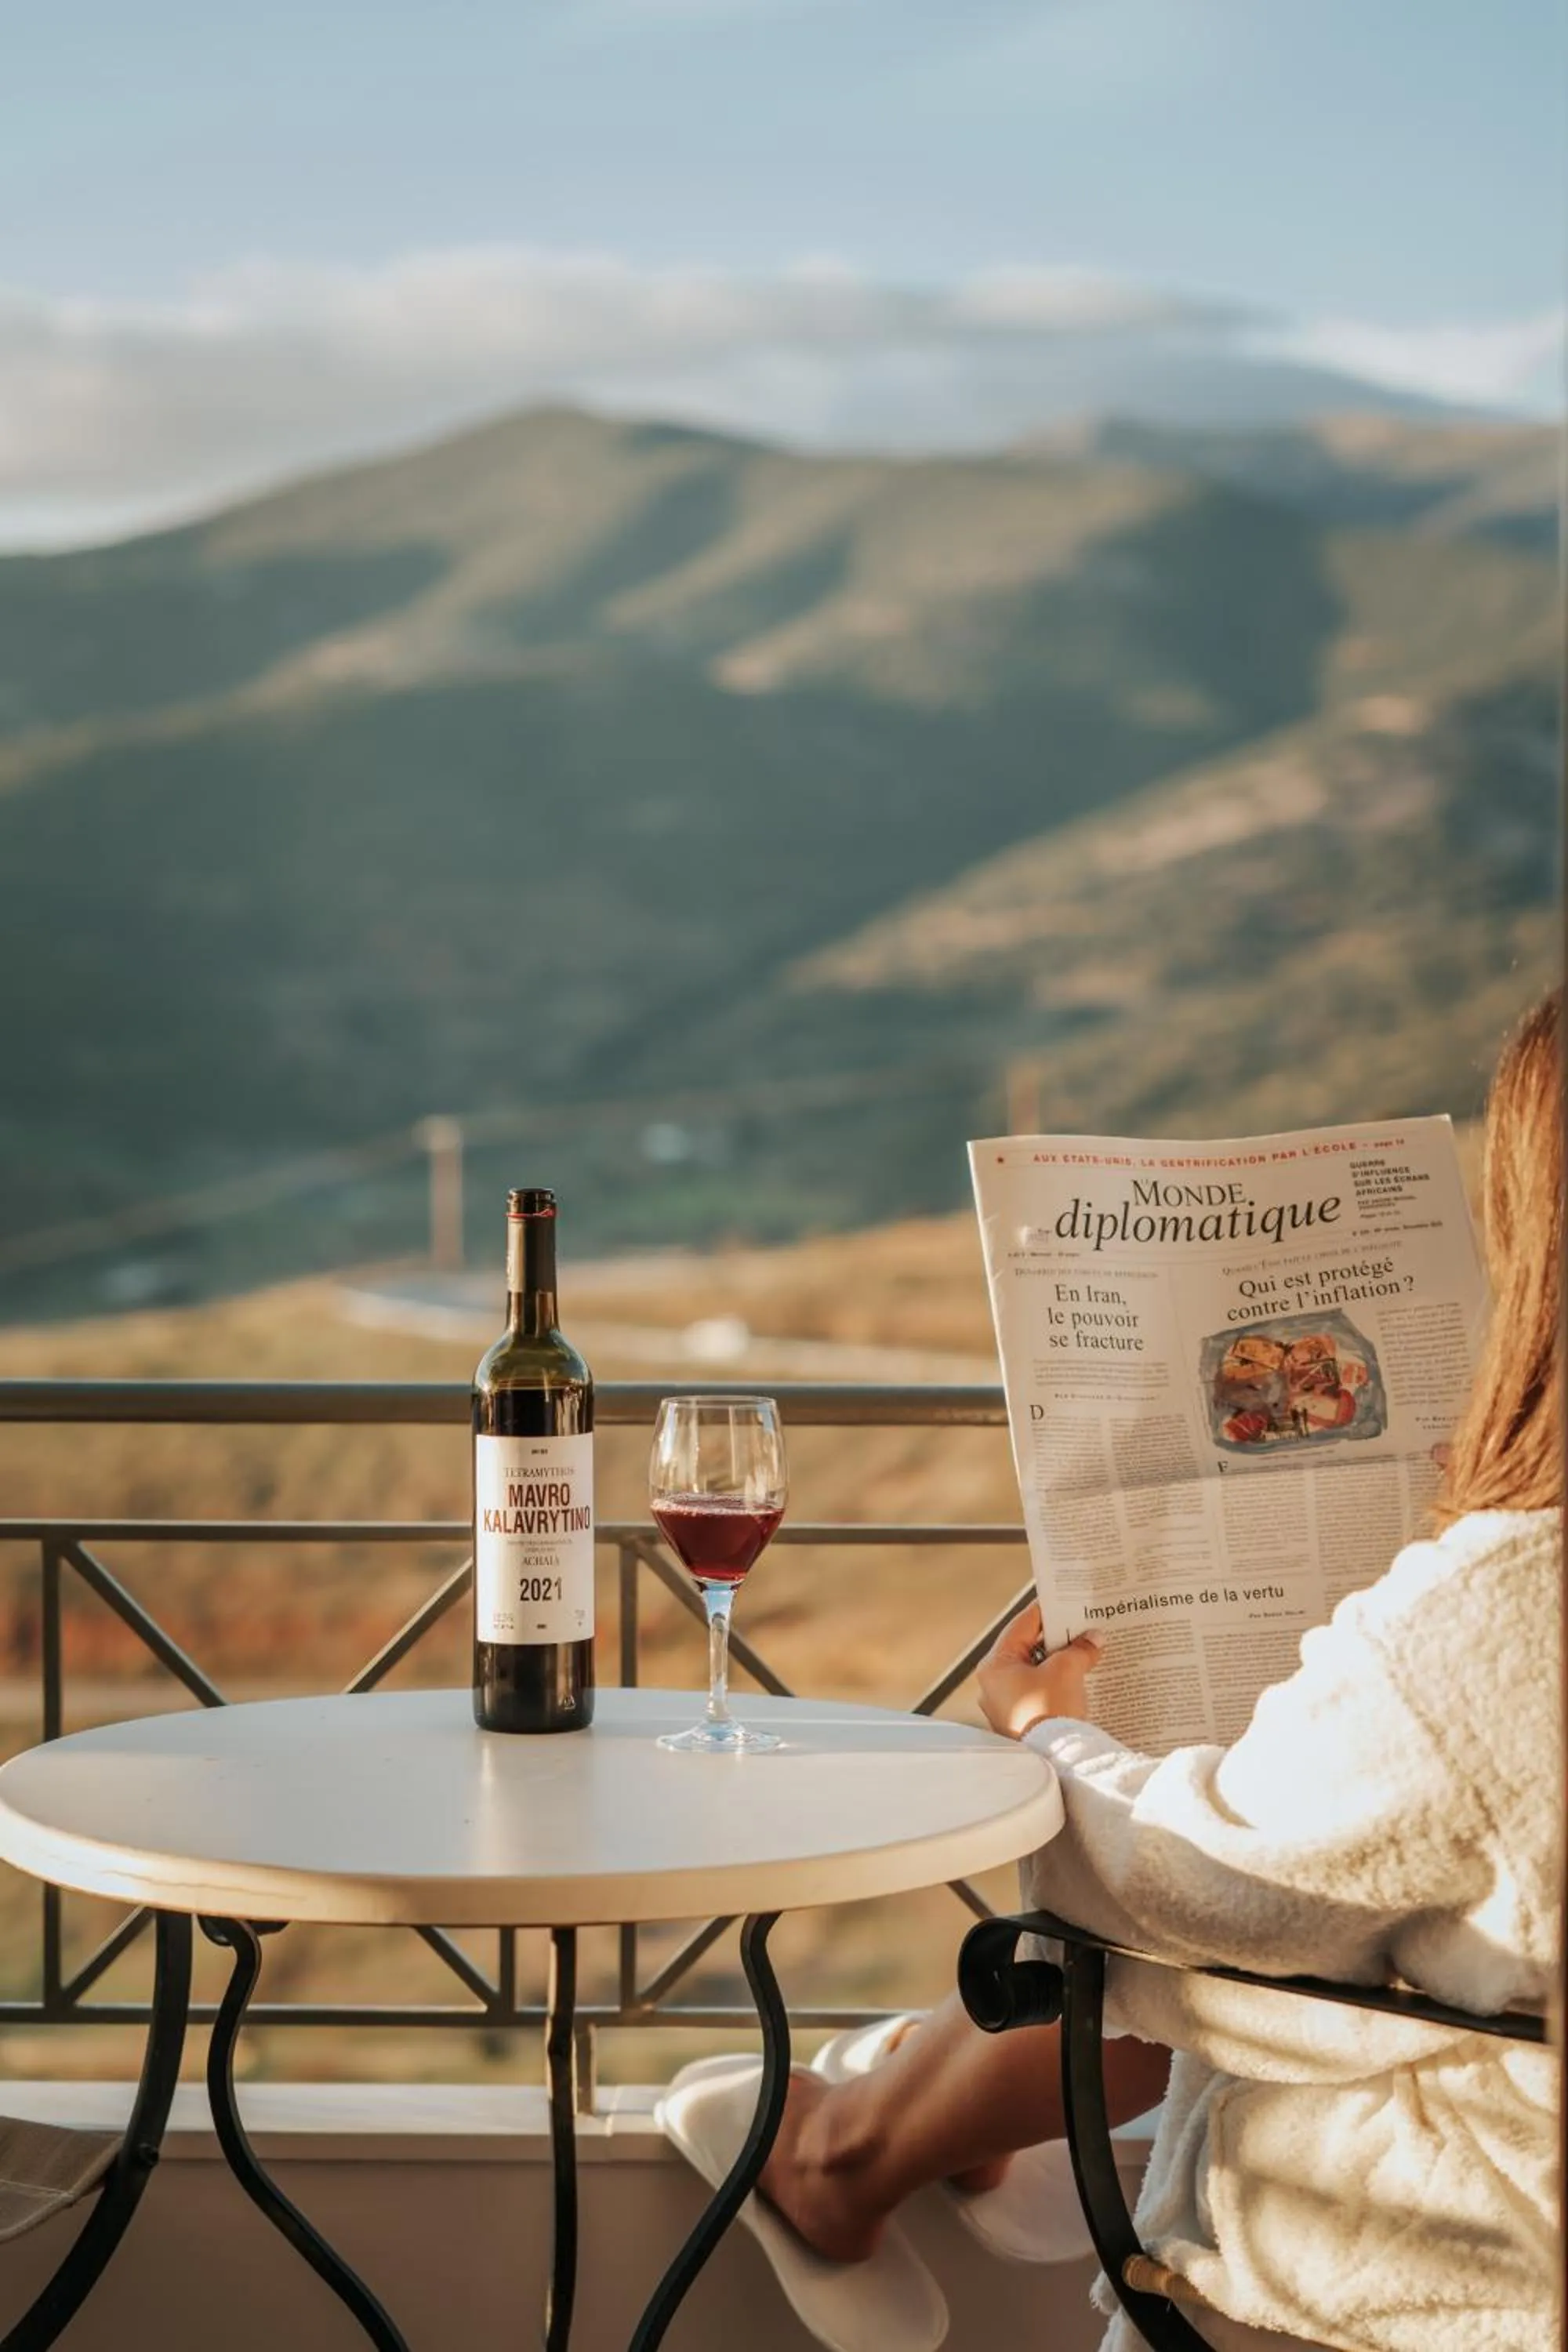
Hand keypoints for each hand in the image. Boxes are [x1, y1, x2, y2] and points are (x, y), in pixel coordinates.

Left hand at [978, 1602, 1104, 1739]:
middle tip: (1082, 1628)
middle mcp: (994, 1685)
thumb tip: (1093, 1639)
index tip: (1066, 1602)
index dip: (1047, 1611)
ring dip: (1059, 1663)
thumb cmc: (1050, 1711)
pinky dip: (1058, 1684)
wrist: (1055, 1760)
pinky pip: (1040, 1694)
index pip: (1021, 1624)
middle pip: (1027, 1649)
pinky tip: (1079, 1680)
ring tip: (1085, 1652)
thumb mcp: (1067, 1671)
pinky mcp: (1022, 1723)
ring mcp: (1006, 1706)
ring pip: (1034, 1673)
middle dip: (1057, 1640)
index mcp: (995, 1665)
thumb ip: (1080, 1649)